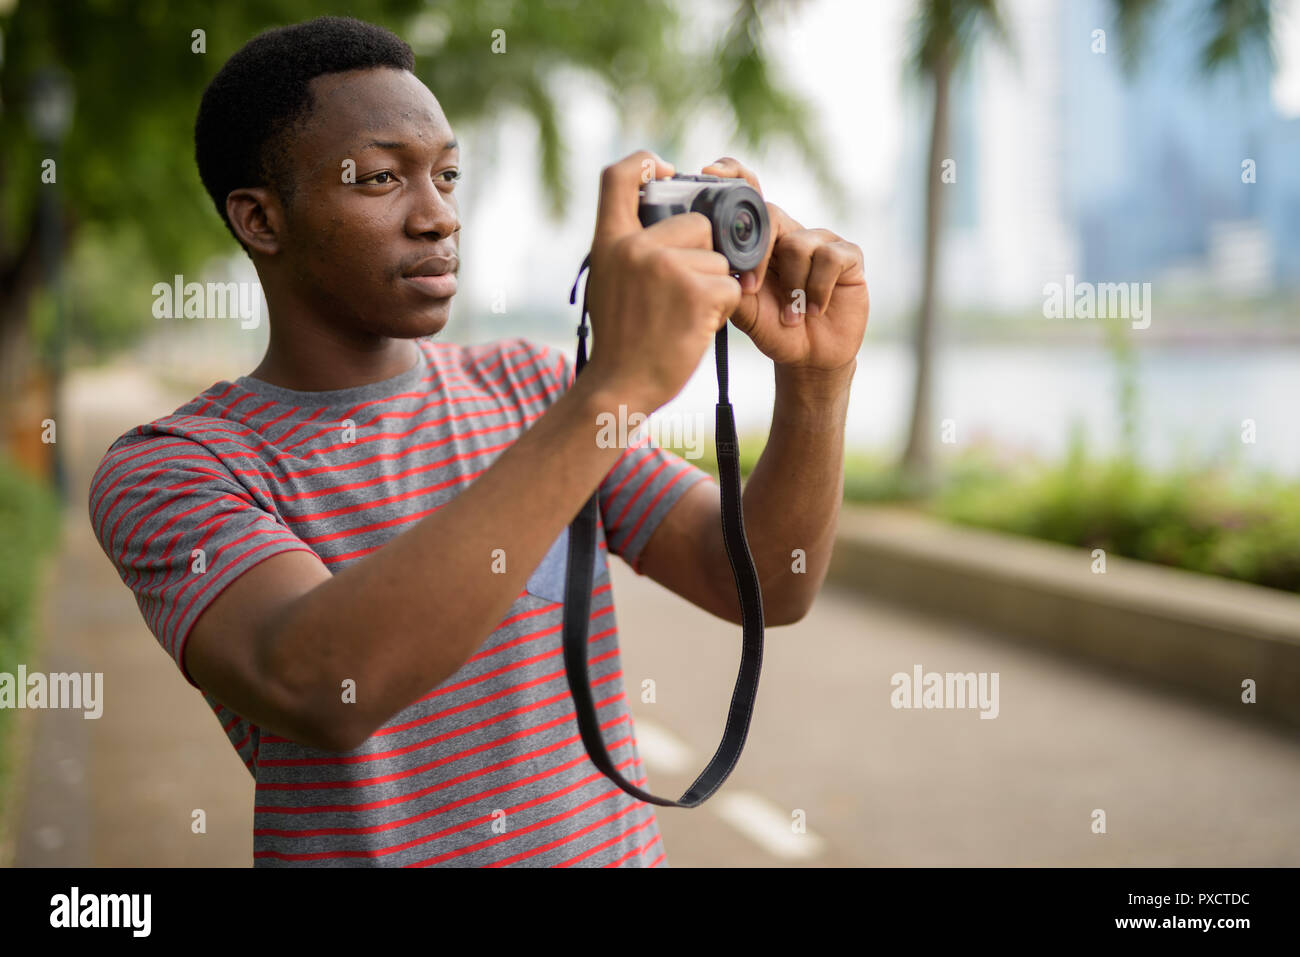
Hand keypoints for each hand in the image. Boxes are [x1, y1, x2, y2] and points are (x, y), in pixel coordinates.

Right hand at [582, 151, 742, 413]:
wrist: (619, 386)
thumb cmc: (620, 339)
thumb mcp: (607, 280)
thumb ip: (629, 246)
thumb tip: (663, 212)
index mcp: (609, 241)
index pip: (619, 174)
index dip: (647, 162)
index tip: (668, 173)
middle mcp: (635, 246)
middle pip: (697, 223)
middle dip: (703, 255)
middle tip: (681, 294)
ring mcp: (666, 267)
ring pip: (719, 259)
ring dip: (713, 288)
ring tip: (683, 317)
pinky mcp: (696, 291)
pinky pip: (729, 286)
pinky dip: (722, 309)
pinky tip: (696, 328)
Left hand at [702, 158, 867, 377]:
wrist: (810, 357)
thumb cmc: (775, 329)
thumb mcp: (745, 311)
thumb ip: (731, 283)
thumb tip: (713, 261)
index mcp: (762, 240)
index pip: (749, 194)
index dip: (733, 176)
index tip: (711, 173)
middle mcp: (790, 233)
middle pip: (770, 215)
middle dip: (758, 254)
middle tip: (753, 289)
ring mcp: (821, 241)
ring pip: (799, 244)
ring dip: (793, 286)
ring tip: (792, 316)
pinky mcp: (849, 255)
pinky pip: (830, 258)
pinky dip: (818, 289)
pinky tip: (815, 308)